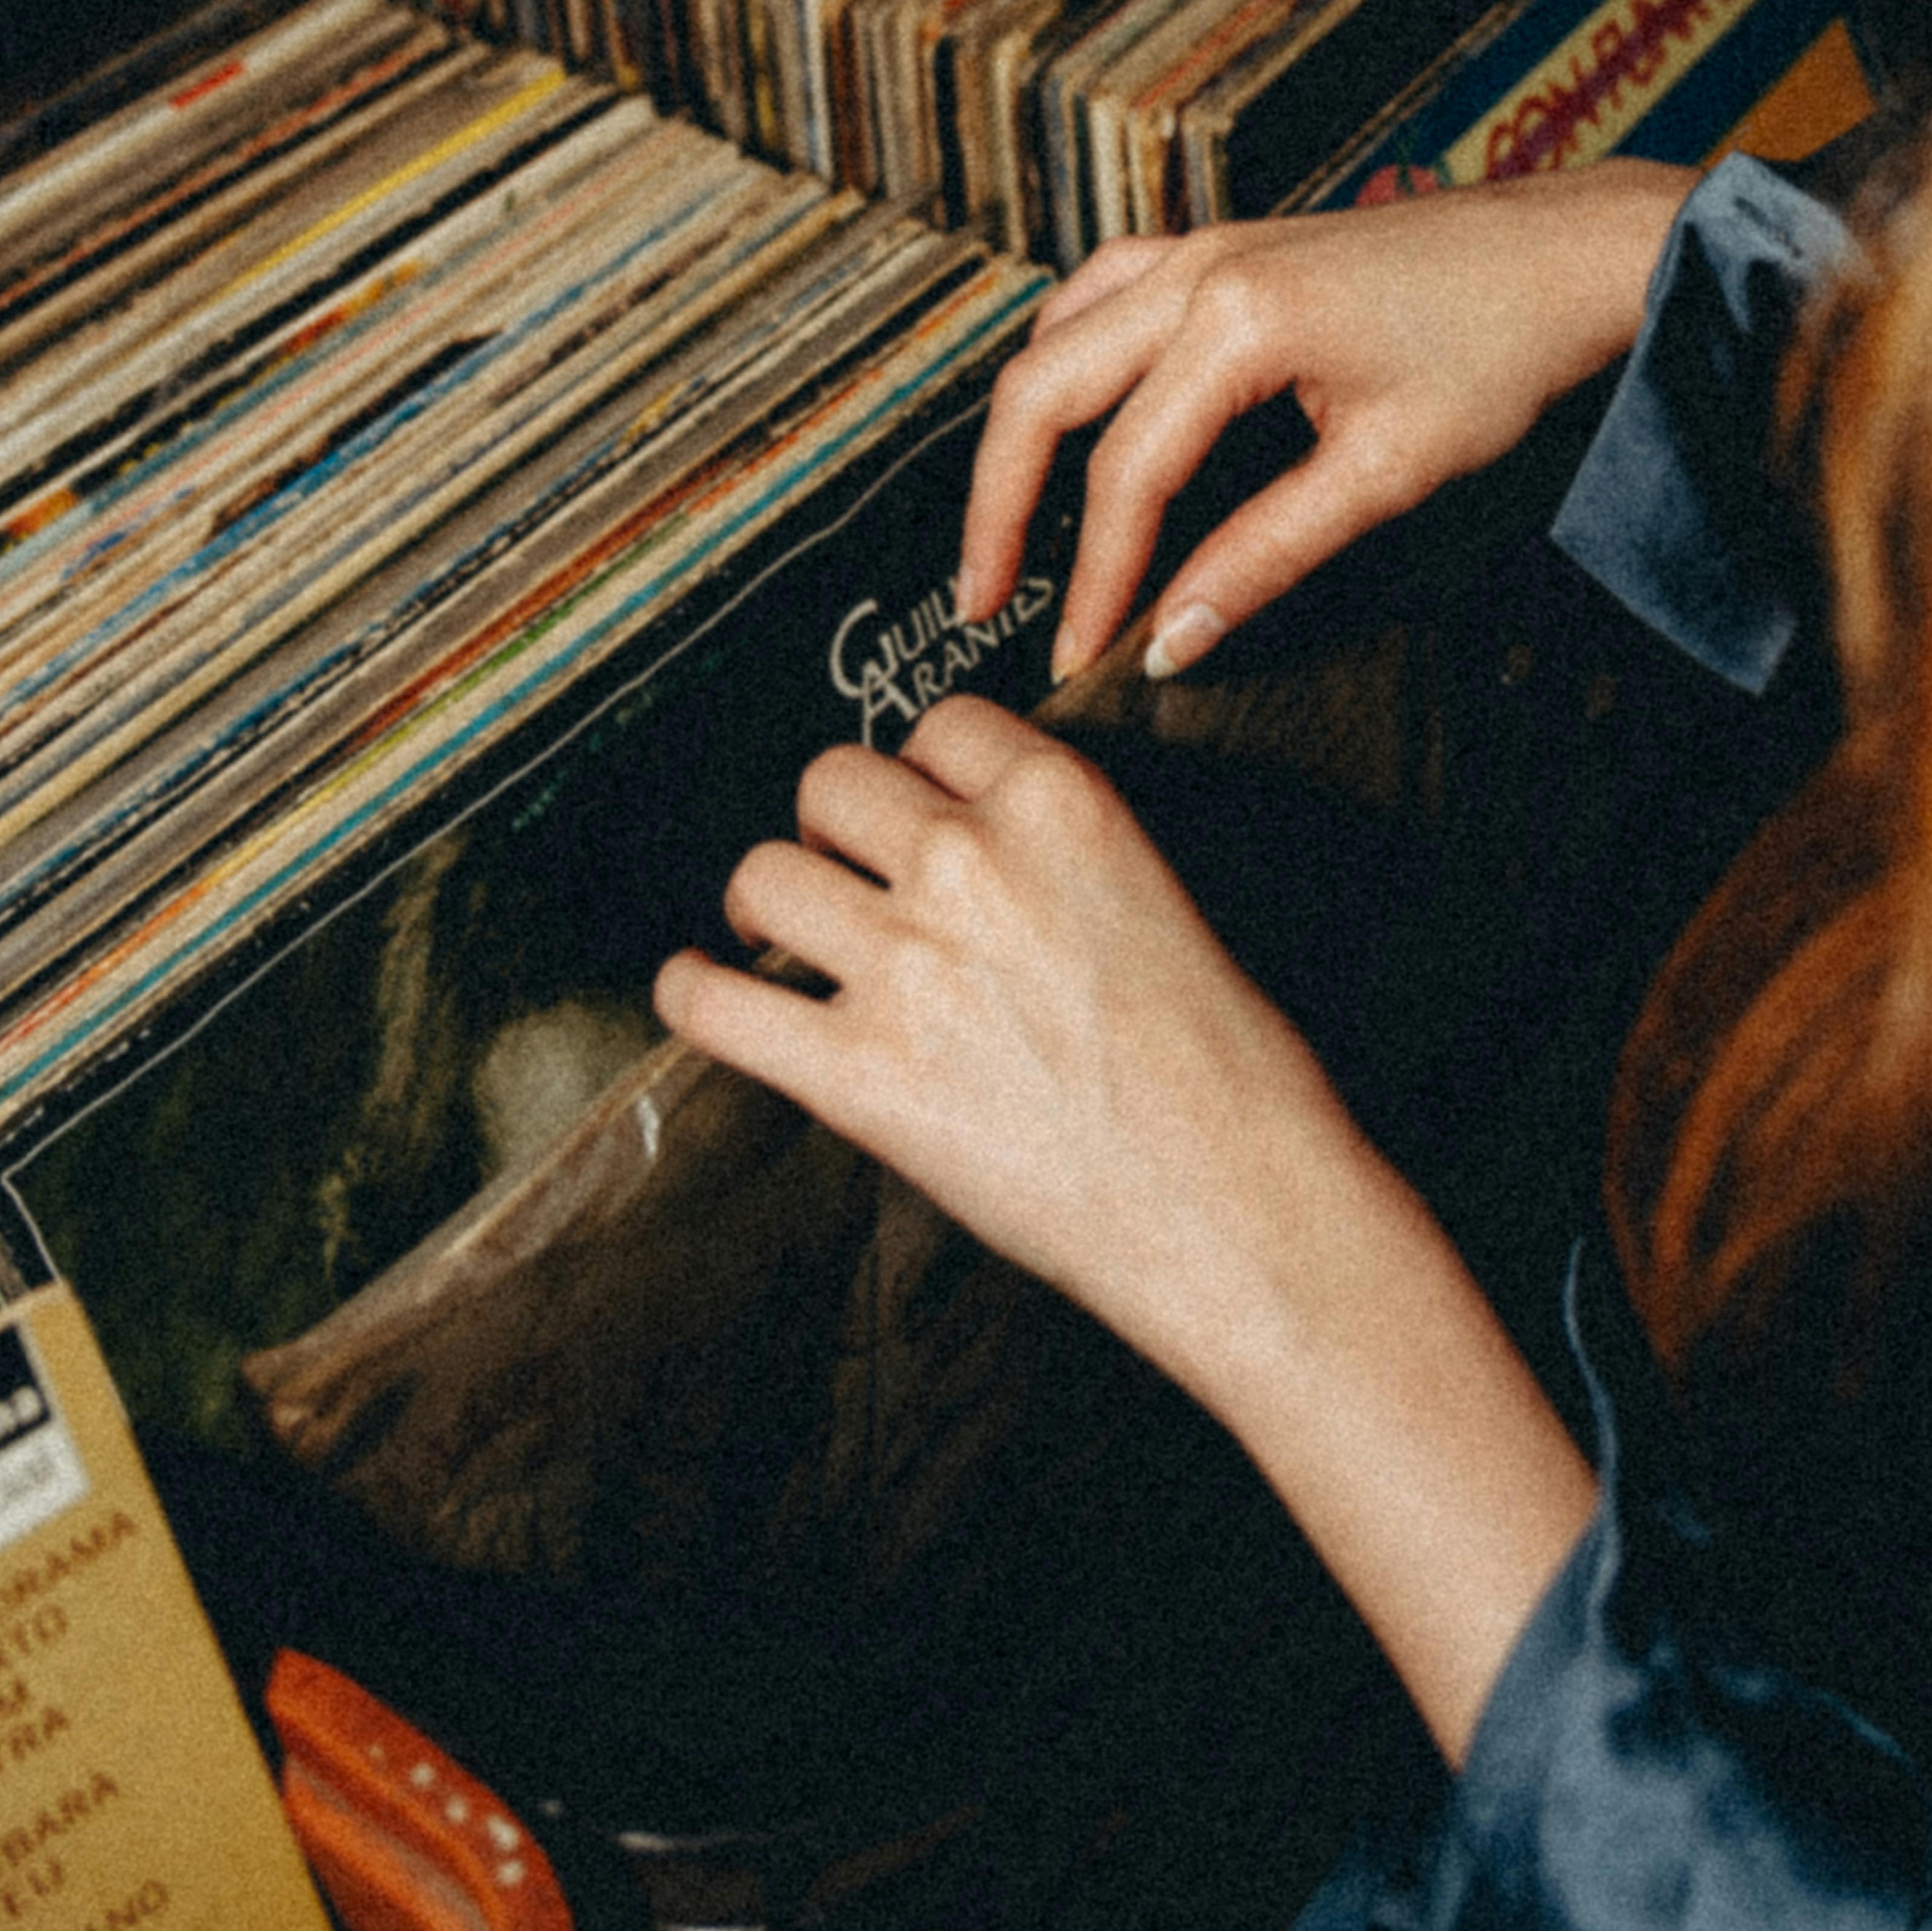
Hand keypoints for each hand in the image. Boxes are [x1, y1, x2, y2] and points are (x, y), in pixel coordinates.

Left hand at [658, 696, 1363, 1390]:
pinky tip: (701, 987)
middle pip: (831, 779)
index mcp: (1058, 802)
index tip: (918, 810)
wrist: (1239, 1207)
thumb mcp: (1155, 895)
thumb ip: (1053, 850)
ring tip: (785, 938)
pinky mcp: (857, 1075)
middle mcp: (970, 861)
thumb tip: (971, 840)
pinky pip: (716, 1005)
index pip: (938, 723)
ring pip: (763, 874)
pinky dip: (693, 992)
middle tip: (849, 876)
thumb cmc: (1225, 1071)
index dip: (920, 771)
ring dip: (769, 904)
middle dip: (836, 826)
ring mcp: (905, 966)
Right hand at [960, 161, 1695, 680]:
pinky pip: (1100, 292)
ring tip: (1011, 527)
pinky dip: (1065, 357)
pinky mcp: (1223, 245)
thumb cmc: (1500, 350)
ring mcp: (1204, 245)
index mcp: (1239, 319)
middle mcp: (1199, 267)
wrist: (1567, 254)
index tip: (1081, 657)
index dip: (1096, 578)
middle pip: (1043, 391)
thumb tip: (1172, 640)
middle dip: (1001, 507)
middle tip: (984, 604)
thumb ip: (1265, 556)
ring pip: (1055, 335)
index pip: (1126, 471)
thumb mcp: (1387, 471)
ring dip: (1020, 432)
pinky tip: (1070, 413)